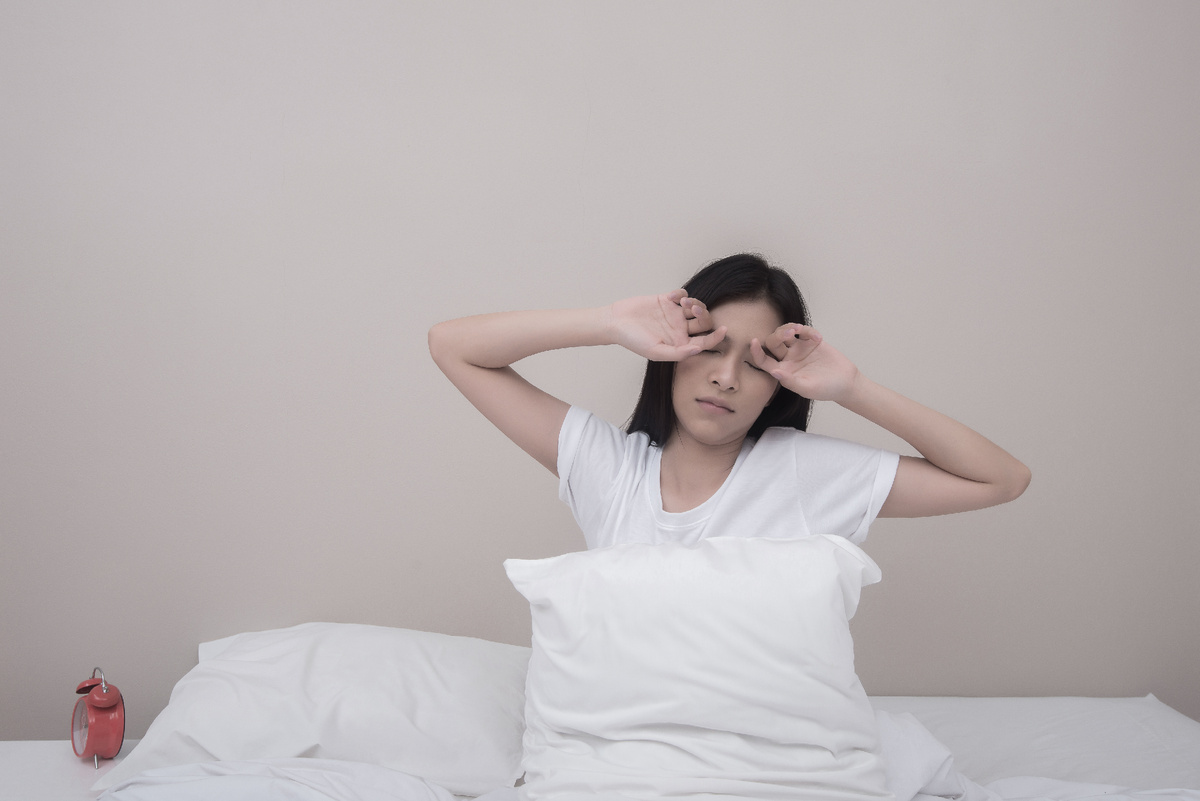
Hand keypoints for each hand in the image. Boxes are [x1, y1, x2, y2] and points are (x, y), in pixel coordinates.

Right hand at [607, 290, 726, 360]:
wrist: (615, 322)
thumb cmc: (633, 340)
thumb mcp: (655, 351)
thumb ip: (678, 353)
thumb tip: (698, 349)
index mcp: (680, 343)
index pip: (704, 341)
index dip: (716, 337)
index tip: (724, 330)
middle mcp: (680, 329)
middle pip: (703, 321)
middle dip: (703, 314)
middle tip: (692, 309)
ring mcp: (674, 314)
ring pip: (696, 306)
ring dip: (694, 302)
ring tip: (683, 302)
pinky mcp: (666, 300)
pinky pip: (682, 294)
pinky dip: (682, 294)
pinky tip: (672, 297)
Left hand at [750, 323, 859, 401]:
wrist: (846, 382)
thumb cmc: (826, 389)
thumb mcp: (808, 388)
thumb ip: (790, 381)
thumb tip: (773, 372)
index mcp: (783, 371)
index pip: (764, 361)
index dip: (757, 352)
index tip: (753, 342)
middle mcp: (788, 359)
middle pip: (773, 342)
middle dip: (777, 335)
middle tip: (789, 334)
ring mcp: (799, 349)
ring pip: (785, 332)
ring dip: (789, 328)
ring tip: (799, 330)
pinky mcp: (811, 341)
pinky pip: (803, 331)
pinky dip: (808, 331)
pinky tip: (818, 338)